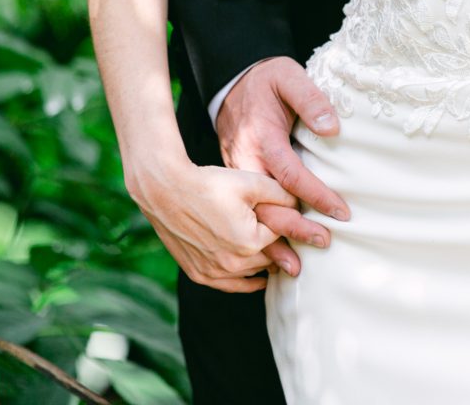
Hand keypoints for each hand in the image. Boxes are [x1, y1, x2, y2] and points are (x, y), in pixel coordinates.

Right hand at [126, 157, 297, 292]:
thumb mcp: (253, 183)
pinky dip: (245, 282)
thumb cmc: (210, 183)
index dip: (286, 224)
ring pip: (252, 273)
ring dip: (263, 264)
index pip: (281, 237)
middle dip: (277, 246)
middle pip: (269, 258)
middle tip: (285, 237)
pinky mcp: (198, 274)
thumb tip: (303, 205)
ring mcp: (213, 272)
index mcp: (250, 243)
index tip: (294, 222)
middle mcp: (233, 264)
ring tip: (277, 255)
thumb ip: (284, 196)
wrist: (166, 190)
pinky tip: (257, 278)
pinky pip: (230, 285)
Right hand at [217, 57, 349, 277]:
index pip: (292, 175)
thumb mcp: (288, 77)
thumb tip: (332, 128)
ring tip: (293, 268)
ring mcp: (232, 174)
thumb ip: (310, 99)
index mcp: (260, 140)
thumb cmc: (264, 81)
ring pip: (249, 216)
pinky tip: (267, 258)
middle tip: (323, 244)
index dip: (318, 196)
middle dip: (294, 231)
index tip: (342, 212)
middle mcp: (241, 162)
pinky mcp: (229, 180)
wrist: (228, 84)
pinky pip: (239, 215)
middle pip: (267, 205)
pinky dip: (252, 237)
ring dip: (270, 244)